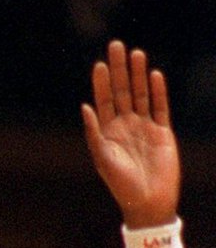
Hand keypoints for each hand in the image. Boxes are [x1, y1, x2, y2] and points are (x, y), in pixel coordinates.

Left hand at [82, 40, 179, 228]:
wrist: (147, 201)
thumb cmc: (120, 184)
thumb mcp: (102, 157)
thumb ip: (94, 132)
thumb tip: (84, 107)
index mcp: (107, 132)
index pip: (103, 101)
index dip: (101, 82)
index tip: (99, 63)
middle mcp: (124, 126)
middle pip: (122, 91)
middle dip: (119, 70)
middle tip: (117, 46)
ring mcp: (144, 127)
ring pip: (141, 95)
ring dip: (139, 75)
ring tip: (137, 54)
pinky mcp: (162, 132)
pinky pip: (160, 107)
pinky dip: (158, 92)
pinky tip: (155, 75)